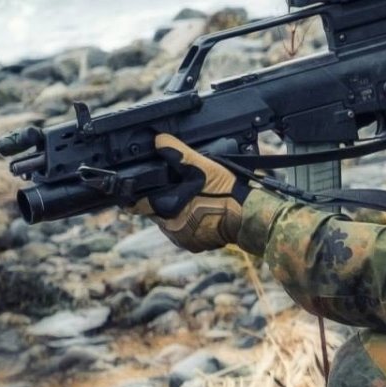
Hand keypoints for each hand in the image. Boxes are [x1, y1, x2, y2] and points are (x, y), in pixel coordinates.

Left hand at [127, 135, 248, 252]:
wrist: (250, 217)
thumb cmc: (227, 193)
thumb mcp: (202, 167)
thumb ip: (179, 154)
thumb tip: (159, 140)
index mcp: (167, 210)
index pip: (138, 205)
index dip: (136, 197)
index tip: (134, 192)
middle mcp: (171, 229)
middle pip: (156, 214)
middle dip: (163, 203)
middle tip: (179, 191)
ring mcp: (184, 240)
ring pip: (170, 224)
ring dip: (176, 214)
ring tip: (195, 202)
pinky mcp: (197, 246)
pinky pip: (185, 233)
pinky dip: (190, 224)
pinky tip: (203, 214)